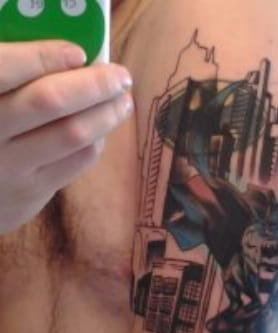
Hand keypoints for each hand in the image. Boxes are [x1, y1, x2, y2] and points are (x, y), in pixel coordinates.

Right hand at [0, 40, 133, 233]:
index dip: (44, 56)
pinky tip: (103, 126)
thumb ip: (17, 76)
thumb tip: (75, 57)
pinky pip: (78, 160)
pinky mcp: (32, 191)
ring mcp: (10, 166)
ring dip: (107, 114)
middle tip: (121, 76)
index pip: (4, 69)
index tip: (79, 53)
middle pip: (50, 101)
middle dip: (94, 84)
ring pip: (72, 133)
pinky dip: (98, 139)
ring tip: (123, 101)